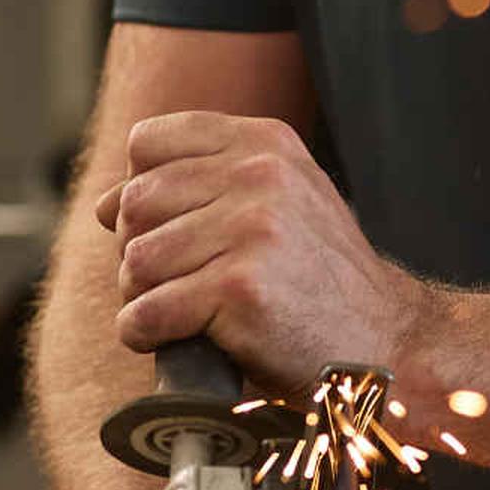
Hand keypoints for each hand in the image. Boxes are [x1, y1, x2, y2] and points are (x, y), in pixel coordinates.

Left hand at [101, 112, 437, 386]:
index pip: (150, 143)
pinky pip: (146, 313)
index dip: (141, 192)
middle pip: (135, 204)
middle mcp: (260, 175)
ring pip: (135, 261)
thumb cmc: (318, 284)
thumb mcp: (278, 206)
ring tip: (187, 315)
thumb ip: (199, 188)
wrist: (384, 346)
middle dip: (141, 253)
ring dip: (143, 298)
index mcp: (266, 145)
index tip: (169, 231)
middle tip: (181, 286)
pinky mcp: (240, 289)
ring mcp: (252, 230)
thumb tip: (105, 204)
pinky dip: (145, 336)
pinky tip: (178, 341)